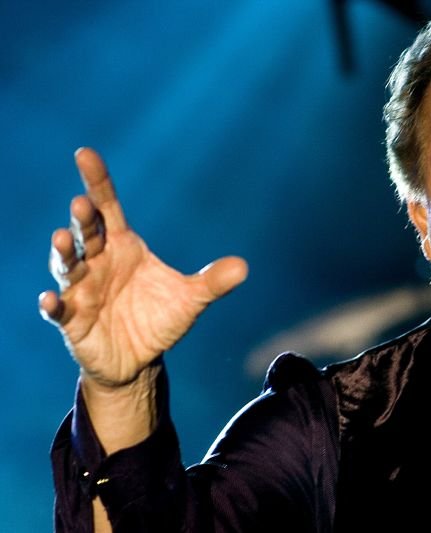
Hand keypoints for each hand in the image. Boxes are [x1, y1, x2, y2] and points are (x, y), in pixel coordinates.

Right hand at [39, 147, 248, 389]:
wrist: (140, 358)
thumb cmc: (159, 319)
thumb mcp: (190, 300)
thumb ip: (212, 283)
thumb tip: (244, 267)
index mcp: (123, 246)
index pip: (108, 208)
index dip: (98, 182)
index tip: (86, 154)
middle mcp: (98, 262)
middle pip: (86, 232)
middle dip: (82, 218)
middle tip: (82, 203)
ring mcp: (81, 289)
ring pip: (66, 265)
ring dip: (63, 253)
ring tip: (63, 239)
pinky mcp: (71, 318)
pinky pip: (57, 309)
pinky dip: (52, 304)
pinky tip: (50, 300)